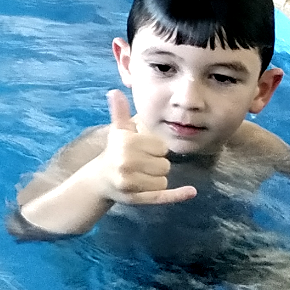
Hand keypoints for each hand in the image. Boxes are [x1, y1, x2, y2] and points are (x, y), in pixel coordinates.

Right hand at [93, 90, 197, 207]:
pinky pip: (163, 196)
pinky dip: (178, 195)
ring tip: (139, 176)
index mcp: (125, 143)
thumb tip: (114, 91)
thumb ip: (119, 112)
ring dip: (156, 179)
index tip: (140, 151)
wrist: (99, 181)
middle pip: (164, 164)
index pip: (161, 147)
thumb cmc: (113, 152)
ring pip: (163, 180)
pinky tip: (191, 192)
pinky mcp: (137, 198)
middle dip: (155, 165)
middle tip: (139, 165)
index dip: (153, 149)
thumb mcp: (118, 132)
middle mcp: (126, 162)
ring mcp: (131, 182)